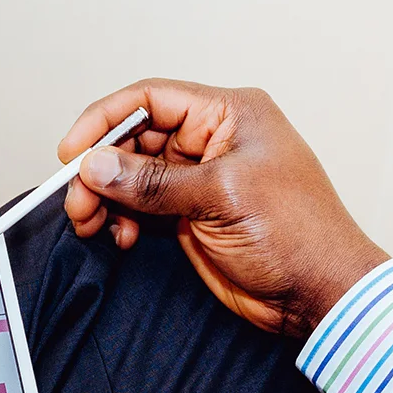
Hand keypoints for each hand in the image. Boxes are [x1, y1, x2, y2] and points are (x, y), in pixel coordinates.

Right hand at [60, 78, 390, 336]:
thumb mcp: (220, 197)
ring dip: (106, 197)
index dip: (106, 121)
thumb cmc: (298, 235)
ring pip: (133, 176)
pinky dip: (123, 219)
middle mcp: (212, 140)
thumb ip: (153, 182)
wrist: (320, 293)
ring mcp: (200, 179)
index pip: (151, 99)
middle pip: (135, 138)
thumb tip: (97, 166)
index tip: (72, 152)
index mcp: (229, 114)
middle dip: (101, 168)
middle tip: (78, 200)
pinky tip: (121, 237)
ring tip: (92, 222)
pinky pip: (142, 207)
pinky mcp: (192, 214)